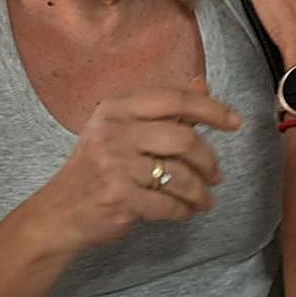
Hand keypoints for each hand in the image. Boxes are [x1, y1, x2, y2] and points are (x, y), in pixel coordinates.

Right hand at [31, 81, 241, 252]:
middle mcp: (113, 130)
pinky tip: (185, 211)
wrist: (59, 212)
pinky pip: (168, 204)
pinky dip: (184, 211)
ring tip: (204, 198)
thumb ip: (165, 110)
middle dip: (209, 160)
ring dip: (200, 192)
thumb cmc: (99, 168)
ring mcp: (113, 164)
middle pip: (184, 139)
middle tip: (216, 175)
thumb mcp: (124, 130)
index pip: (175, 99)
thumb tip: (202, 85)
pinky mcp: (117, 197)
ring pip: (180, 176)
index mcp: (116, 107)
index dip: (212, 109)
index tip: (236, 122)